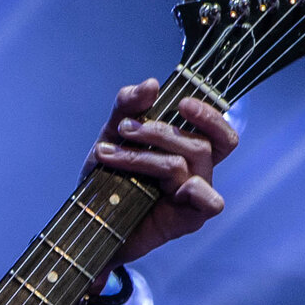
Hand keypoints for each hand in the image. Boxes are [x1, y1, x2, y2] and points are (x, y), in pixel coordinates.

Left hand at [86, 79, 239, 263]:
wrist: (87, 220)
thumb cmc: (106, 178)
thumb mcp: (111, 135)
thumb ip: (127, 106)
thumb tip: (151, 84)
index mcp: (186, 149)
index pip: (217, 129)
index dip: (209, 114)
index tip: (181, 102)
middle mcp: (196, 171)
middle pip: (200, 144)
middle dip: (158, 133)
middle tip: (124, 130)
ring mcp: (194, 196)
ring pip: (185, 165)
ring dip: (144, 157)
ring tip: (107, 154)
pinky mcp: (189, 220)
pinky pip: (210, 202)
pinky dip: (196, 191)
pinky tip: (169, 188)